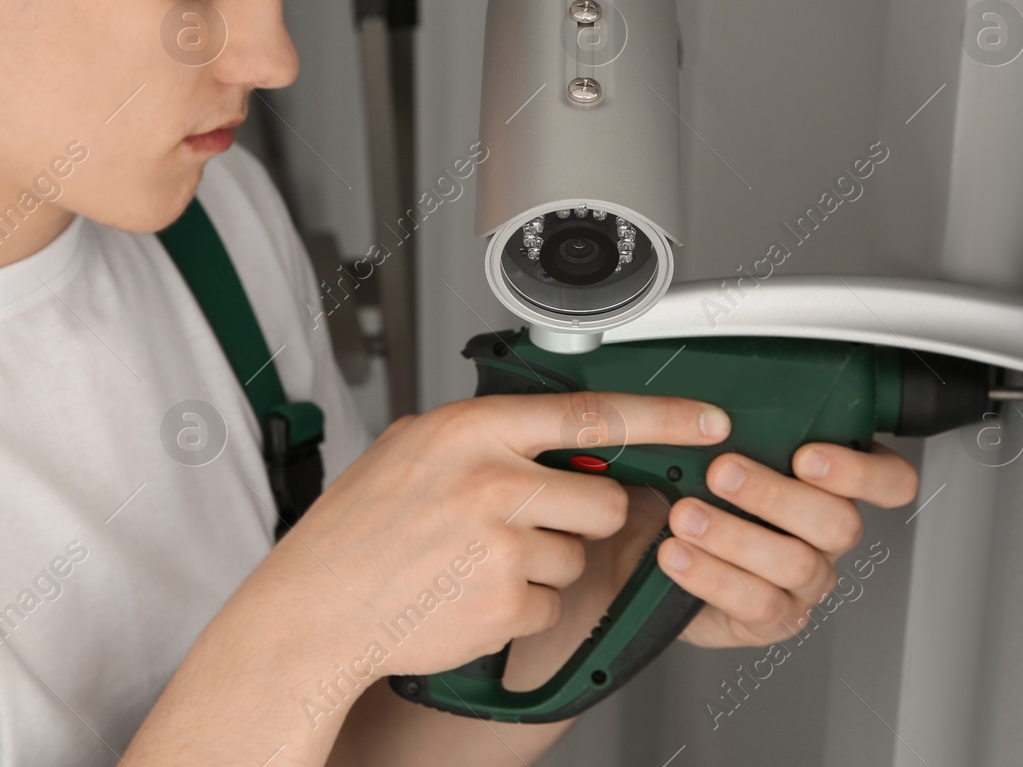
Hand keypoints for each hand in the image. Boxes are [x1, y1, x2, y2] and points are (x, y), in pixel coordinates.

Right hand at [250, 391, 731, 678]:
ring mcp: (503, 547)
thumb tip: (554, 433)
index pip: (591, 412)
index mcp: (470, 431)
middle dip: (582, 516)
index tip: (706, 421)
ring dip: (542, 565)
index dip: (663, 416)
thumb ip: (484, 435)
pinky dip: (520, 607)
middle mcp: (493, 482)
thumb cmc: (355, 530)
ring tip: (475, 562)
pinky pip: (552, 605)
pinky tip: (469, 595)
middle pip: (602, 499)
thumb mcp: (411, 450)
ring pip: (578, 557)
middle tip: (528, 523)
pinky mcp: (506, 604)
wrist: (316, 609)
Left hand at [662, 441, 917, 647]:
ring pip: (797, 564)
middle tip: (721, 473)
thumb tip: (720, 409)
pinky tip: (677, 553)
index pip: (889, 480)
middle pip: (840, 523)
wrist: (648, 542)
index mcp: (831, 484)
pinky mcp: (772, 617)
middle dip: (775, 495)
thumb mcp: (712, 446)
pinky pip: (757, 603)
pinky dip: (711, 575)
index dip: (862, 473)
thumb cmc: (689, 487)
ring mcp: (805, 579)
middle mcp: (827, 533)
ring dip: (734, 535)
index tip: (807, 456)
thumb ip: (735, 427)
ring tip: (685, 516)